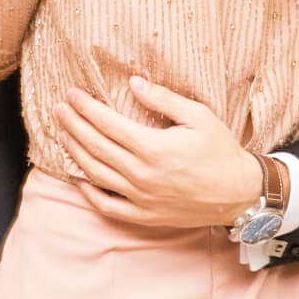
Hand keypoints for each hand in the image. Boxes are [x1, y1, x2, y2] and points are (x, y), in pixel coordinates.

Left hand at [54, 77, 261, 227]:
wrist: (240, 193)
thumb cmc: (221, 151)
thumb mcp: (198, 115)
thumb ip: (163, 99)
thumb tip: (133, 83)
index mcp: (153, 147)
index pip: (107, 124)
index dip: (85, 108)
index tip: (72, 94)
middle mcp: (141, 174)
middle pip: (95, 147)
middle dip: (73, 125)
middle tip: (58, 108)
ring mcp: (140, 198)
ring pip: (95, 174)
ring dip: (75, 152)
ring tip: (63, 135)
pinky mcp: (144, 215)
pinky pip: (107, 206)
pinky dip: (88, 192)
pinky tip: (78, 177)